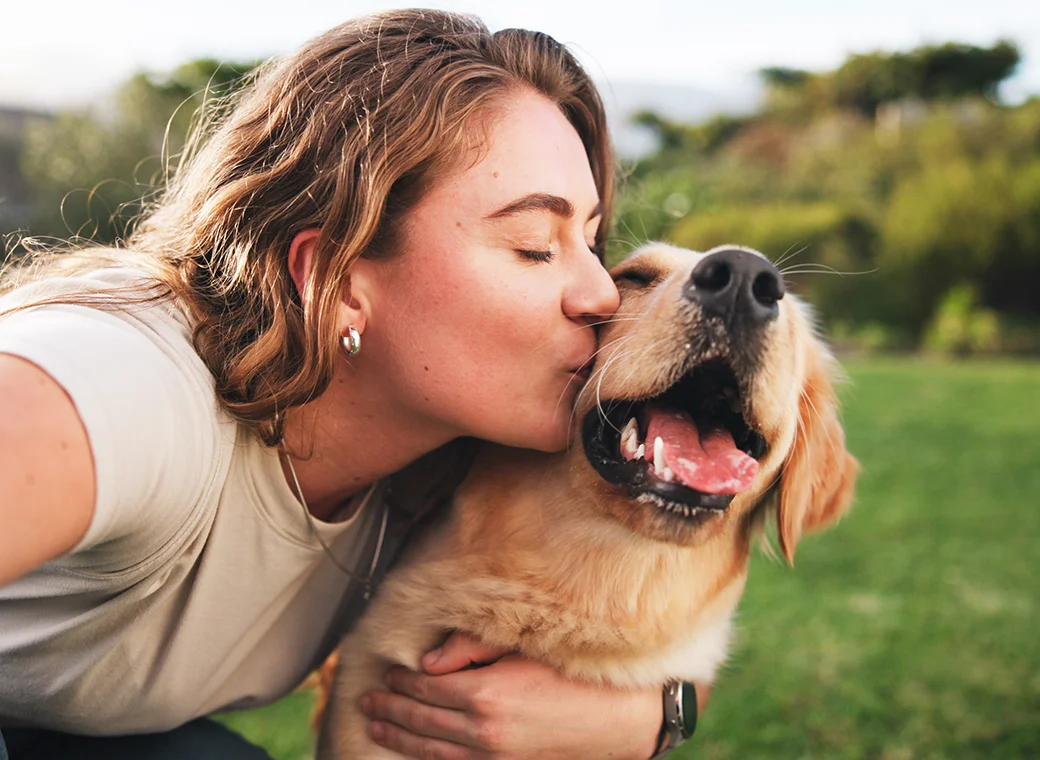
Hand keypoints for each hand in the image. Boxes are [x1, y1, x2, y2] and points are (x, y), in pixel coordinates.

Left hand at [360, 631, 660, 758]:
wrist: (619, 718)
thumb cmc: (576, 675)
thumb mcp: (524, 647)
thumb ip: (472, 648)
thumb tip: (428, 661)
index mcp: (484, 696)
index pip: (425, 690)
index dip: (401, 682)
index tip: (386, 675)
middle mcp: (482, 733)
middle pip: (422, 723)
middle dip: (391, 712)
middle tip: (367, 702)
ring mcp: (493, 758)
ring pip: (433, 752)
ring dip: (401, 739)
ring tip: (377, 728)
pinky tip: (417, 753)